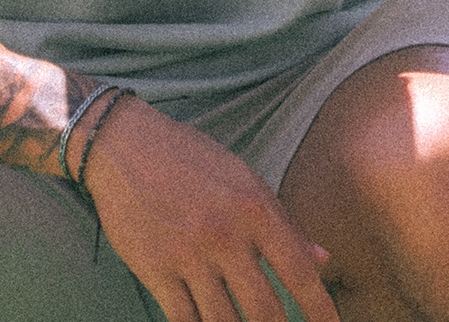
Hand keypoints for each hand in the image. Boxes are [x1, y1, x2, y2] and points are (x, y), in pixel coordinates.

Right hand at [79, 94, 339, 321]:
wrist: (125, 145)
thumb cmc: (191, 159)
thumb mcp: (243, 179)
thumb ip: (283, 221)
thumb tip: (323, 259)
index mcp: (253, 207)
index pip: (297, 270)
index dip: (321, 309)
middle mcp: (224, 234)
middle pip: (264, 311)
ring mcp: (188, 255)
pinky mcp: (154, 269)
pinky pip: (185, 321)